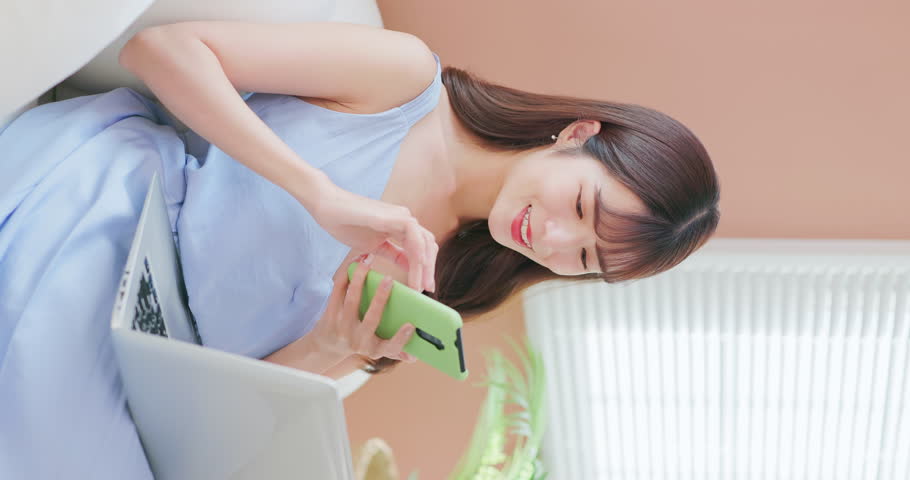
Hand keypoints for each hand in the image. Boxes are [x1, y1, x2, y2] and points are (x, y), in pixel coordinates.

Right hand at [305, 180, 437, 292]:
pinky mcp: (393, 216)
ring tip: (419, 285)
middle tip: (428, 290)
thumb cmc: (346, 224)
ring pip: (424, 242)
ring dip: (424, 266)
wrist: (327, 207)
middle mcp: (405, 220)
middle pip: (427, 246)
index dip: (424, 268)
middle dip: (429, 269)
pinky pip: (414, 236)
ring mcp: (401, 216)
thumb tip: (408, 267)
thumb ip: (393, 254)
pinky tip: (417, 268)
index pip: (420, 249)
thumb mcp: (374, 246)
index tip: (422, 288)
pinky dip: (418, 253)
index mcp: (400, 227)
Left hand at [306, 254, 417, 362]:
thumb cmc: (359, 343)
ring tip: (368, 263)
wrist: (326, 347)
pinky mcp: (330, 316)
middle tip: (390, 279)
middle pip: (371, 319)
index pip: (391, 347)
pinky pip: (337, 293)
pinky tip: (353, 264)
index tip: (411, 325)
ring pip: (352, 301)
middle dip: (381, 298)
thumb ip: (395, 350)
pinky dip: (345, 277)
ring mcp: (342, 328)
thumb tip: (414, 357)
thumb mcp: (376, 350)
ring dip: (360, 280)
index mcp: (374, 349)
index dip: (401, 338)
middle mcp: (358, 341)